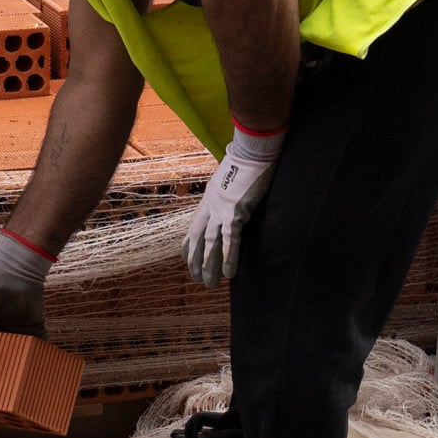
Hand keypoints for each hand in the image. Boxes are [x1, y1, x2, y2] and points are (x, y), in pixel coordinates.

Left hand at [183, 126, 285, 286]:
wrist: (250, 152)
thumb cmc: (242, 164)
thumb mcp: (225, 182)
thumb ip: (223, 196)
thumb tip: (228, 201)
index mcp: (207, 202)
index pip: (193, 229)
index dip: (190, 248)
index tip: (188, 262)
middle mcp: (210, 208)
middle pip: (199, 241)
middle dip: (197, 263)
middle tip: (198, 281)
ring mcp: (221, 210)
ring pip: (211, 244)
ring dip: (209, 266)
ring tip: (210, 284)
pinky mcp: (236, 212)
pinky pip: (230, 239)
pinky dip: (228, 257)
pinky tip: (229, 273)